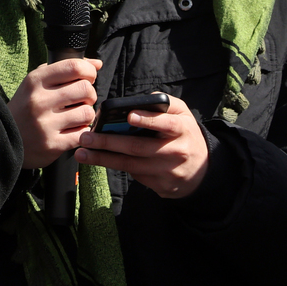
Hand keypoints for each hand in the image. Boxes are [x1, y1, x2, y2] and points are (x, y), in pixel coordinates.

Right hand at [8, 59, 101, 169]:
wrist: (5, 138)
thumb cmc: (25, 107)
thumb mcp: (36, 84)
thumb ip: (64, 70)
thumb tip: (97, 64)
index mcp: (35, 81)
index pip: (74, 67)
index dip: (89, 71)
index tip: (88, 77)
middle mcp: (39, 100)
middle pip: (86, 89)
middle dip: (89, 95)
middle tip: (81, 100)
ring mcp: (45, 124)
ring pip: (87, 113)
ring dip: (86, 114)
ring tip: (75, 116)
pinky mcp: (52, 144)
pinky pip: (83, 133)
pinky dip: (82, 131)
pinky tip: (72, 130)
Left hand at [75, 95, 208, 197]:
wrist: (204, 170)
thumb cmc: (185, 134)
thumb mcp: (183, 115)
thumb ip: (165, 104)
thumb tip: (141, 100)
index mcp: (182, 130)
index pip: (167, 124)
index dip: (148, 120)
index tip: (128, 116)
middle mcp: (176, 152)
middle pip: (139, 147)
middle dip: (109, 142)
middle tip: (86, 137)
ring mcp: (167, 171)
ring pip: (131, 165)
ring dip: (103, 159)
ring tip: (82, 153)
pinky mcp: (161, 185)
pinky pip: (134, 174)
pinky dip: (114, 166)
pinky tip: (97, 160)